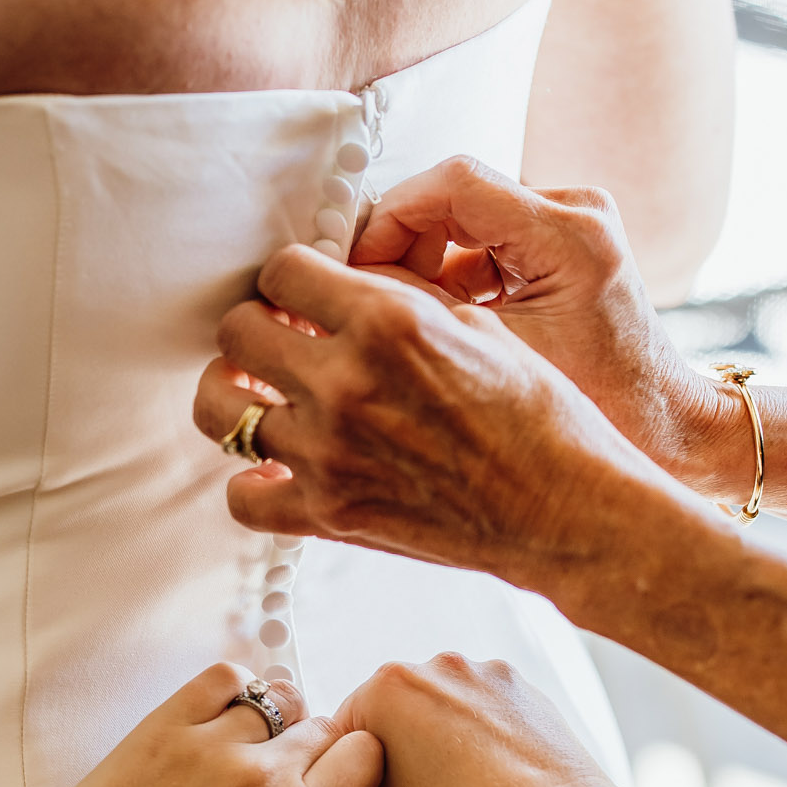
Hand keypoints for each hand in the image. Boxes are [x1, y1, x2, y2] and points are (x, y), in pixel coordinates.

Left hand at [8, 662, 382, 786]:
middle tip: (287, 783)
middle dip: (318, 754)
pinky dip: (234, 689)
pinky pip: (222, 678)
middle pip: (324, 727)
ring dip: (276, 722)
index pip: (365, 758)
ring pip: (276, 698)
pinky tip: (223, 718)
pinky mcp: (160, 729)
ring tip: (249, 753)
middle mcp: (260, 777)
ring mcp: (208, 745)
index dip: (357, 773)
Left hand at [192, 243, 680, 589]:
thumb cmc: (540, 417)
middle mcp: (346, 383)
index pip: (282, 271)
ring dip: (234, 394)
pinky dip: (252, 485)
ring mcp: (329, 454)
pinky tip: (278, 471)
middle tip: (279, 342)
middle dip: (256, 328)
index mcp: (386, 322)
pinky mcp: (329, 514)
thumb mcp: (477, 327)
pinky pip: (243, 499)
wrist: (566, 509)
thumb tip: (341, 282)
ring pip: (220, 409)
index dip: (289, 279)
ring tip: (261, 396)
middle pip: (237, 331)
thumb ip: (397, 297)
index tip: (301, 296)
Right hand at [323, 652, 629, 786]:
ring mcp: (489, 677)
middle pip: (392, 724)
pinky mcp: (529, 696)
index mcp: (388, 688)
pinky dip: (479, 756)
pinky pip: (484, 723)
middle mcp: (438, 667)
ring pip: (440, 722)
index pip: (342, 739)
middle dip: (392, 772)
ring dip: (435, 761)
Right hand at [353, 158, 749, 500]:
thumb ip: (423, 312)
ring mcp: (571, 225)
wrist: (665, 432)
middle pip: (455, 196)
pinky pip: (484, 243)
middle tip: (364, 297)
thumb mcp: (496, 363)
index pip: (454, 182)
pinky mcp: (560, 247)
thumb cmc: (605, 412)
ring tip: (399, 320)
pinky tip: (437, 325)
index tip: (357, 263)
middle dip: (401, 245)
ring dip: (422, 264)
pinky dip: (450, 277)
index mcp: (571, 236)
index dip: (392, 216)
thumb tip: (350, 283)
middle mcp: (577, 214)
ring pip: (464, 219)